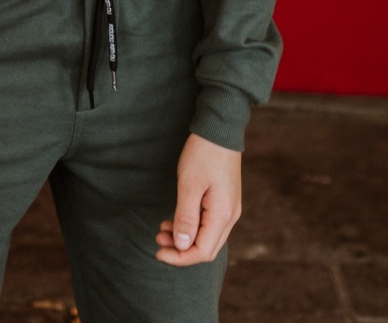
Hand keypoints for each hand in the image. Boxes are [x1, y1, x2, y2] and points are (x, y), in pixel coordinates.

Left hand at [154, 133, 242, 265]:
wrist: (220, 129)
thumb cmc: (204, 154)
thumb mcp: (189, 185)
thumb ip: (186, 217)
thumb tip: (182, 246)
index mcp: (222, 215)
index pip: (202, 251)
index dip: (180, 257)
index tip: (159, 252)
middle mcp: (230, 216)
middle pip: (206, 247)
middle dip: (181, 250)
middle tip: (157, 241)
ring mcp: (229, 208)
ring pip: (207, 236)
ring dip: (185, 238)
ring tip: (161, 230)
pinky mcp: (224, 200)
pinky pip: (208, 223)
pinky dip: (191, 226)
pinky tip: (174, 220)